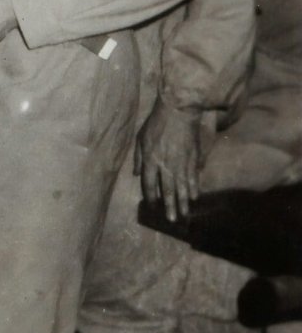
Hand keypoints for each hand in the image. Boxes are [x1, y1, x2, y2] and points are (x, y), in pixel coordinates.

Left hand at [138, 99, 201, 221]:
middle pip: (168, 189)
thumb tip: (136, 174)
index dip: (151, 196)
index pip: (150, 183)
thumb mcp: (140, 138)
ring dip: (183, 202)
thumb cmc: (156, 124)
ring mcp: (181, 163)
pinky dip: (194, 188)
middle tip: (171, 220)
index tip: (153, 206)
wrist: (179, 112)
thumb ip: (138, 158)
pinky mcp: (193, 159)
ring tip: (184, 215)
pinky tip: (194, 198)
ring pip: (182, 187)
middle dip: (169, 206)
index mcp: (150, 159)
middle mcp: (166, 165)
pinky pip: (193, 177)